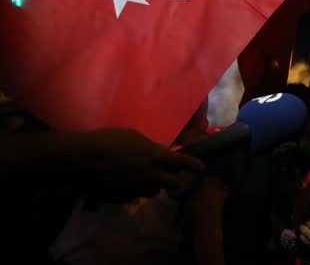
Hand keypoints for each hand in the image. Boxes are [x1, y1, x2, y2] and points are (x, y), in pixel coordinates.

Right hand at [77, 127, 203, 200]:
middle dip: (175, 180)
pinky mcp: (123, 198)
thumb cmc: (109, 140)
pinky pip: (135, 196)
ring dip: (154, 185)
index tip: (201, 168)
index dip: (194, 166)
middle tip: (171, 175)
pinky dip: (135, 190)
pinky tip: (126, 182)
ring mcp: (137, 189)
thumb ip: (150, 146)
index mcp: (156, 157)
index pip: (183, 163)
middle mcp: (151, 176)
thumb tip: (160, 150)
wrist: (83, 158)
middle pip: (173, 183)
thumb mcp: (134, 137)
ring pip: (154, 191)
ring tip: (145, 177)